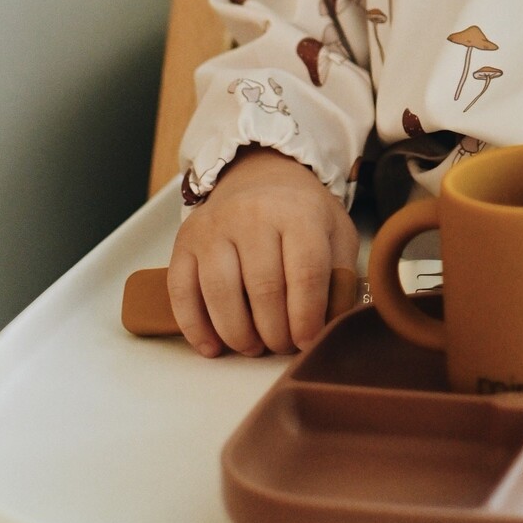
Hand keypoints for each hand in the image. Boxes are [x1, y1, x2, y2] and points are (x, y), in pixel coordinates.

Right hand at [168, 145, 357, 356]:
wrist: (260, 175)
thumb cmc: (302, 214)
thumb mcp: (336, 234)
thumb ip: (340, 279)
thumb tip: (330, 327)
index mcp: (299, 213)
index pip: (306, 274)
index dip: (307, 318)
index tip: (307, 342)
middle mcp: (253, 215)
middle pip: (263, 289)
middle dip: (275, 332)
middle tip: (281, 346)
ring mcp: (214, 227)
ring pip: (220, 294)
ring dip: (237, 334)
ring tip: (253, 347)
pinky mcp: (185, 241)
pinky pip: (182, 292)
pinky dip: (196, 328)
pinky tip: (213, 347)